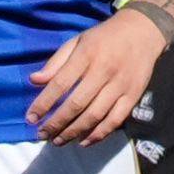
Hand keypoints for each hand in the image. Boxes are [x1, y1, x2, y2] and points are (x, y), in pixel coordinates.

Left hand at [28, 8, 167, 147]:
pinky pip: (115, 119)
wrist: (143, 31)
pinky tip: (84, 141)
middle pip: (77, 104)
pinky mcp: (134, 95)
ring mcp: (121, 85)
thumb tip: (33, 80)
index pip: (60, 84)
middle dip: (57, 123)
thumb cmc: (103, 38)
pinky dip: (99, 134)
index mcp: (86, 55)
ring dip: (74, 132)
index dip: (43, 103)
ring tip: (58, 141)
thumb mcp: (76, 42)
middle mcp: (104, 71)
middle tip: (42, 135)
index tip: (30, 118)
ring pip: (95, 115)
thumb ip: (55, 62)